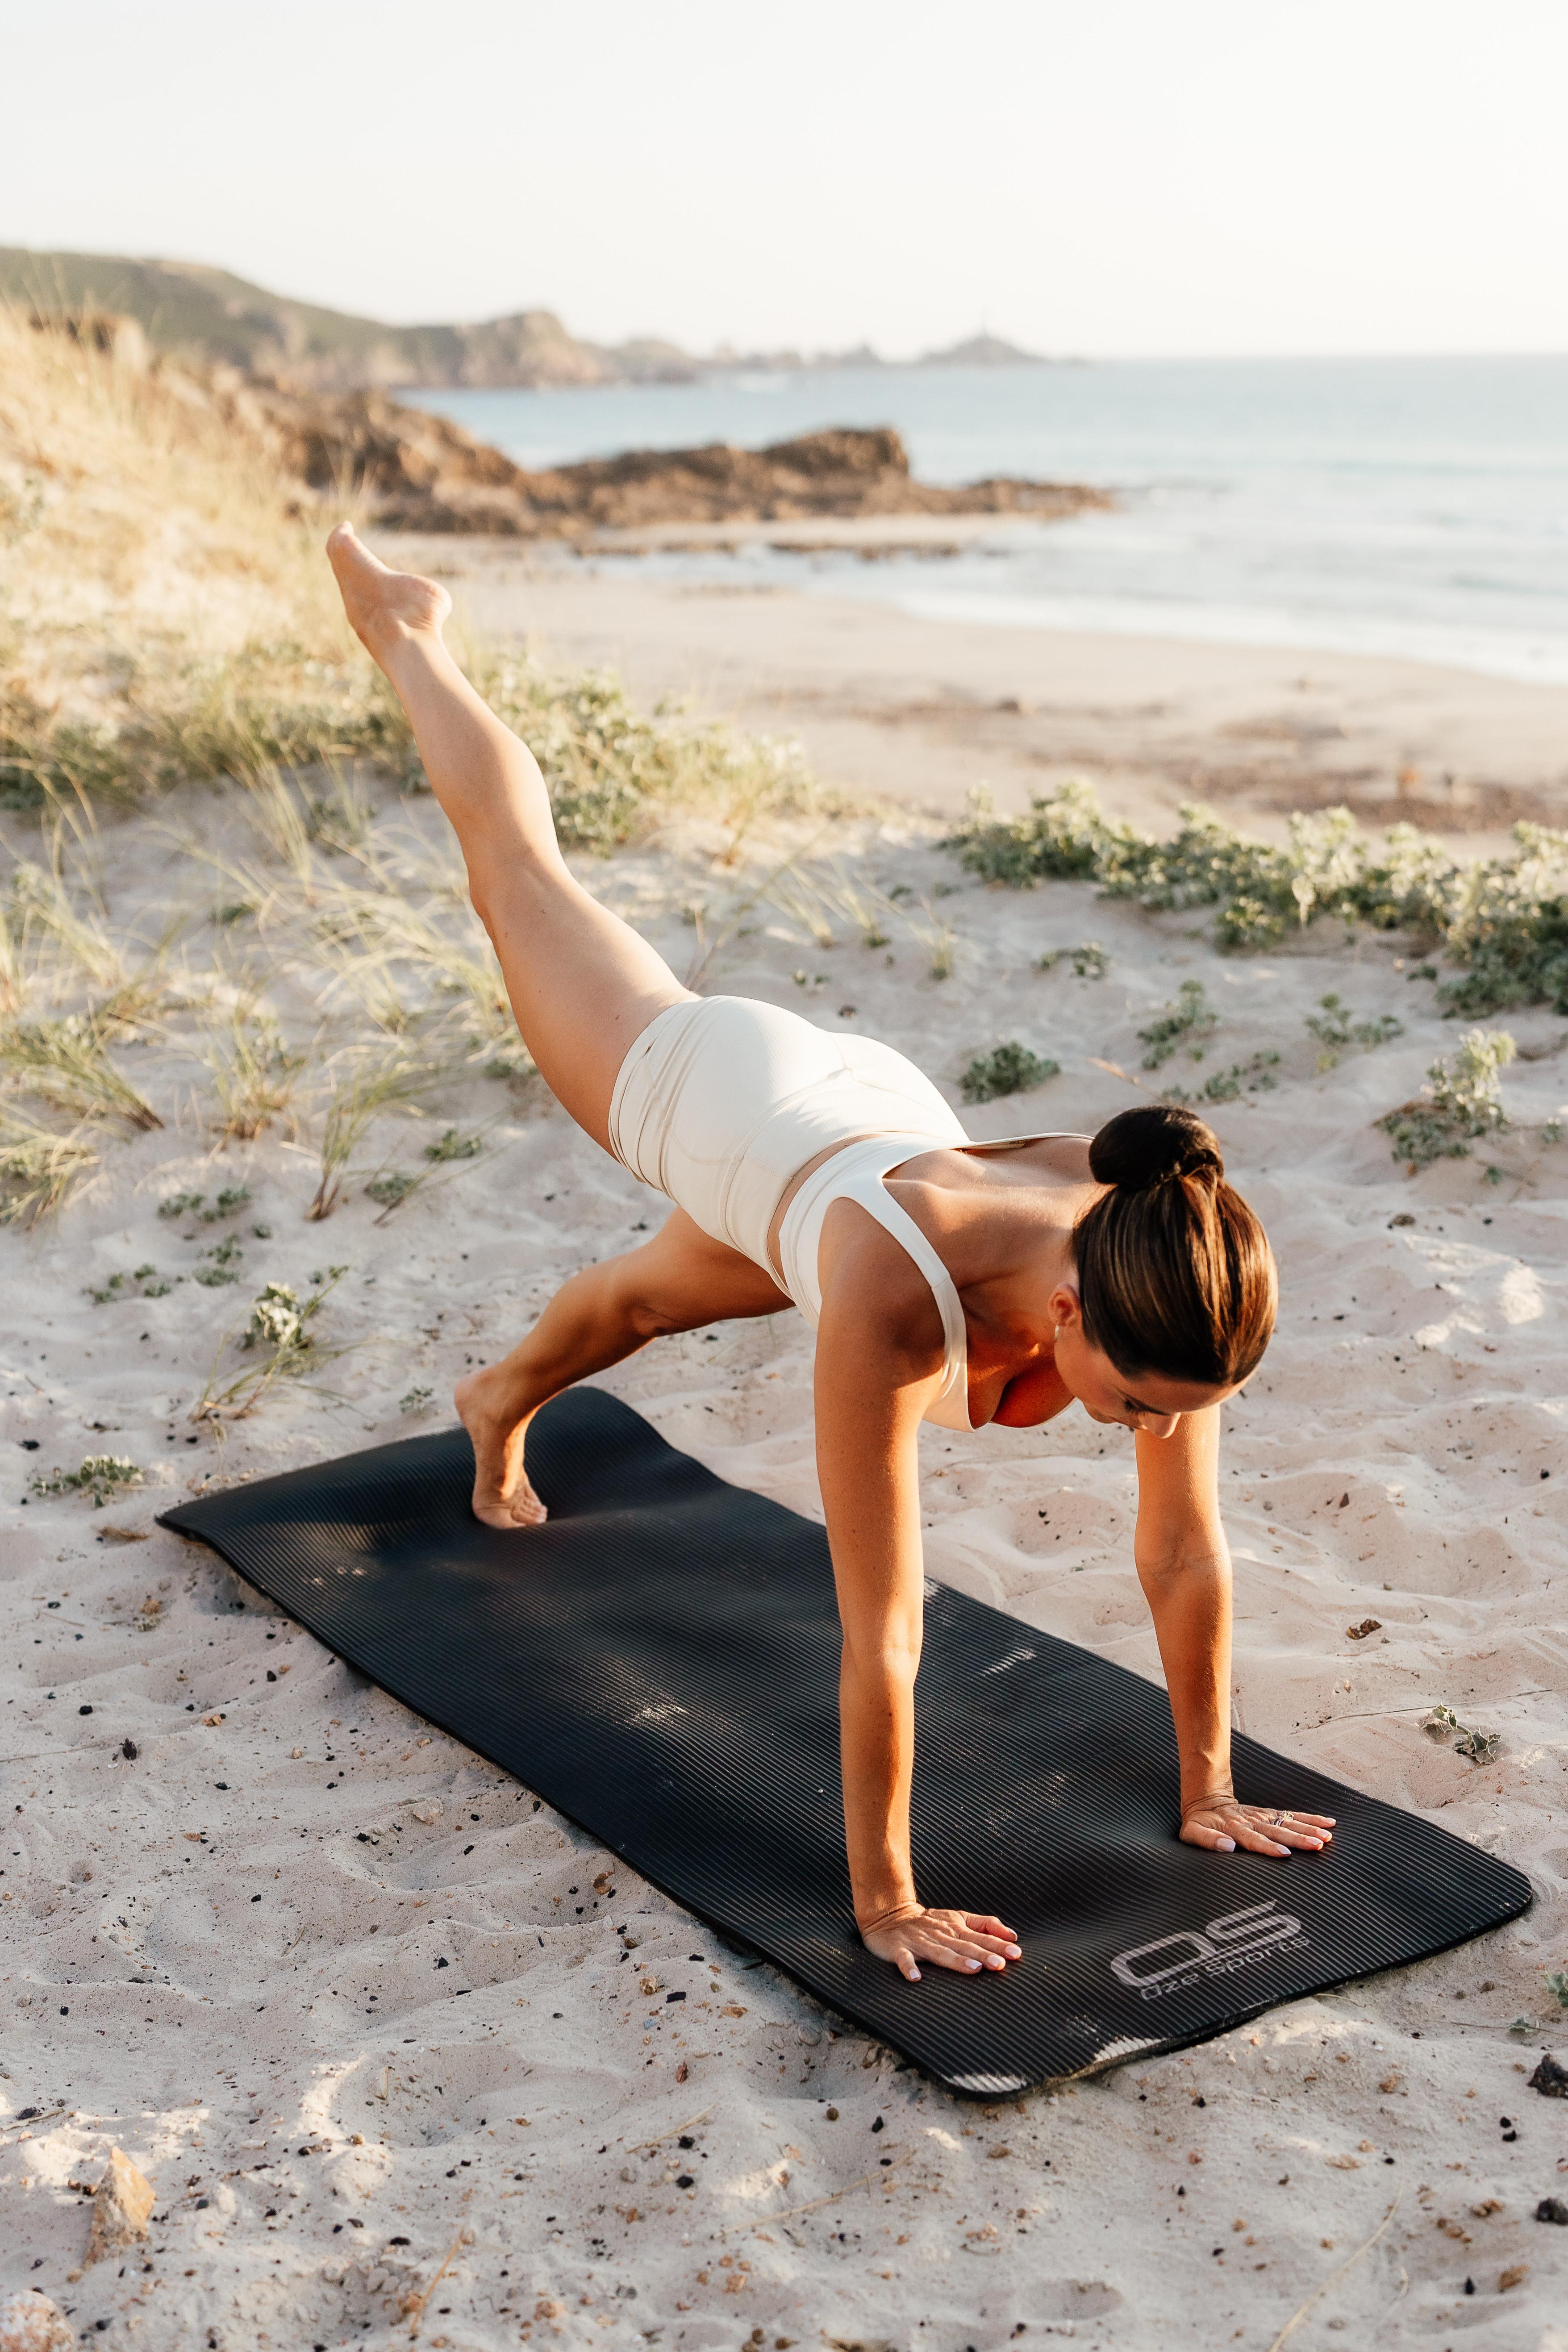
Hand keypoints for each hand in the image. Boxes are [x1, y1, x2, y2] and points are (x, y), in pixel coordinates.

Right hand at [859, 1903, 1021, 1982]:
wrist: (890, 1916)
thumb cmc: (931, 1922)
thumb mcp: (959, 1917)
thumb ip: (985, 1925)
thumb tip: (1013, 1936)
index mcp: (956, 1927)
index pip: (980, 1936)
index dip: (997, 1944)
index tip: (1015, 1953)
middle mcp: (940, 1934)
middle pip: (964, 1946)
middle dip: (982, 1955)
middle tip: (1000, 1965)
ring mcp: (919, 1941)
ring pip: (940, 1953)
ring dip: (956, 1961)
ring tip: (973, 1969)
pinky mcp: (899, 1949)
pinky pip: (904, 1959)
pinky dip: (909, 1967)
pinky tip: (916, 1978)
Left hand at [1180, 1791, 1335, 1858]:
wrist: (1207, 1801)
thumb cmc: (1200, 1823)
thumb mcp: (1192, 1833)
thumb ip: (1207, 1840)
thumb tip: (1227, 1847)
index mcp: (1236, 1829)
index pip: (1255, 1840)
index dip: (1269, 1847)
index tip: (1285, 1854)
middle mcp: (1253, 1822)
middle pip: (1278, 1831)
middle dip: (1299, 1839)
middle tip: (1318, 1844)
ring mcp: (1264, 1817)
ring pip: (1289, 1823)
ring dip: (1309, 1829)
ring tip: (1328, 1836)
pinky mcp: (1271, 1814)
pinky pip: (1293, 1816)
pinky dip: (1311, 1819)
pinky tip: (1328, 1823)